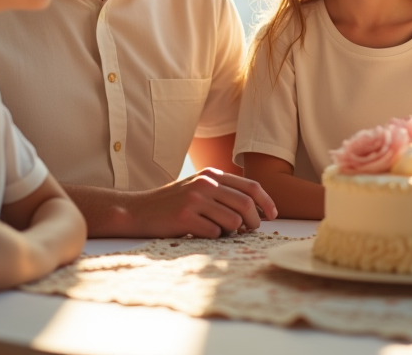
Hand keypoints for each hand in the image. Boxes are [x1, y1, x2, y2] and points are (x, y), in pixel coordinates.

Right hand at [134, 168, 277, 238]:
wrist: (138, 211)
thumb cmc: (172, 203)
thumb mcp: (199, 188)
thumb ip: (223, 192)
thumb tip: (256, 209)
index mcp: (212, 174)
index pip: (251, 186)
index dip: (266, 202)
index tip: (273, 215)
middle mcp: (205, 184)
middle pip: (246, 204)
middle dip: (255, 221)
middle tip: (252, 230)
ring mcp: (195, 200)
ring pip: (233, 221)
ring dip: (232, 232)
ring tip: (219, 231)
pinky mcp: (185, 217)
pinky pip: (214, 233)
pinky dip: (213, 237)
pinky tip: (201, 233)